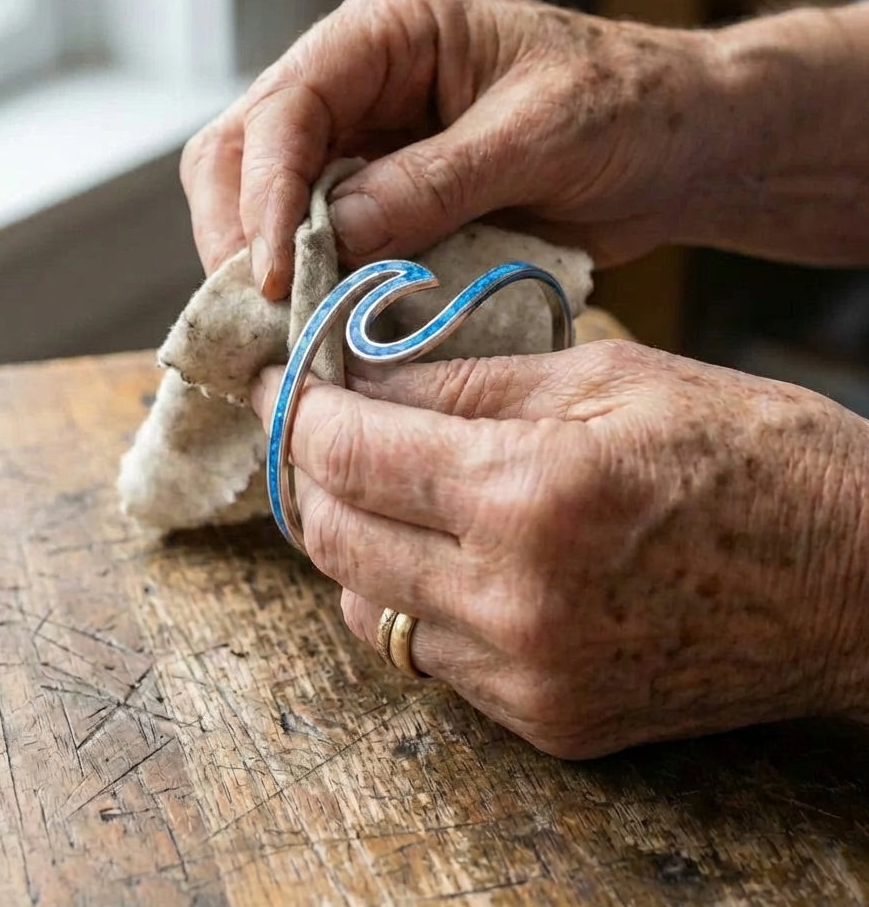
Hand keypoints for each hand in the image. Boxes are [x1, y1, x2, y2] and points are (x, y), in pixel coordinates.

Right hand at [183, 0, 724, 298]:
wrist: (675, 146)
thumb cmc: (628, 108)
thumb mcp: (538, 136)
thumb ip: (434, 183)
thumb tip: (332, 237)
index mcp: (391, 29)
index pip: (286, 106)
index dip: (264, 195)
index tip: (269, 275)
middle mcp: (359, 79)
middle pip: (245, 149)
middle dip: (241, 233)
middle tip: (260, 312)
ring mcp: (365, 140)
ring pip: (266, 199)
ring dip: (267, 265)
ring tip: (285, 326)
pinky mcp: (383, 196)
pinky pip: (318, 239)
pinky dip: (312, 282)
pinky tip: (322, 319)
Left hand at [252, 342, 868, 757]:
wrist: (859, 582)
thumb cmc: (754, 455)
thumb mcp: (611, 378)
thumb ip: (469, 382)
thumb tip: (366, 376)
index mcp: (531, 494)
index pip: (350, 451)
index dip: (300, 408)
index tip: (286, 381)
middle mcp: (514, 601)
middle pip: (334, 537)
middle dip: (309, 473)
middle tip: (318, 427)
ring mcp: (528, 676)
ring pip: (366, 607)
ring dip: (350, 540)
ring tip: (377, 486)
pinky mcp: (548, 721)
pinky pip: (427, 658)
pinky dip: (407, 598)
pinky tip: (438, 553)